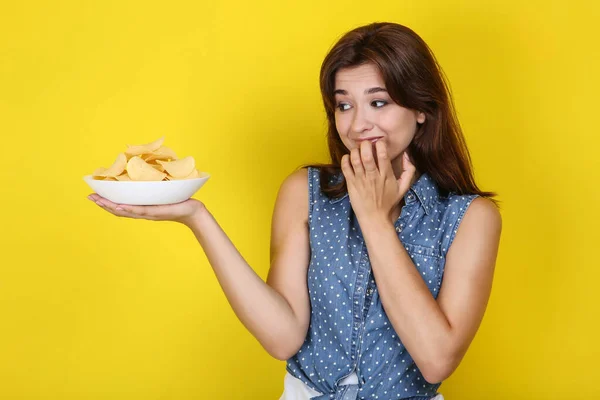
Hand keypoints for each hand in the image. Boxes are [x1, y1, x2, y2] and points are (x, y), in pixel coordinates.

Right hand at [87, 193, 204, 226]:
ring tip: (98, 201)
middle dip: (103, 203)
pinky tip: (118, 206)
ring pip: (125, 211)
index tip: (93, 194)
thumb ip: (152, 184)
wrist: (192, 211)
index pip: (120, 205)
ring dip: (110, 206)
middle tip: (89, 196)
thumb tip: (146, 167)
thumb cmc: (178, 200)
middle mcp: (142, 212)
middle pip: (118, 209)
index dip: (106, 201)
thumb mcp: (162, 191)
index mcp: (141, 207)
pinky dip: (128, 209)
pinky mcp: (156, 212)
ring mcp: (148, 213)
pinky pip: (139, 211)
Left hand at [340, 140, 416, 222]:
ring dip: (355, 151)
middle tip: (366, 144)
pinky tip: (348, 158)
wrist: (375, 218)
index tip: (379, 142)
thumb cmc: (389, 202)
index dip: (380, 144)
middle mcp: (373, 176)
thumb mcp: (403, 187)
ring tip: (357, 150)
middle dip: (365, 145)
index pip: (383, 155)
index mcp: (386, 175)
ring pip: (355, 160)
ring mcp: (361, 180)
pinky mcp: (351, 184)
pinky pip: (345, 168)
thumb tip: (407, 155)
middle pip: (367, 155)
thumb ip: (408, 171)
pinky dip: (345, 159)